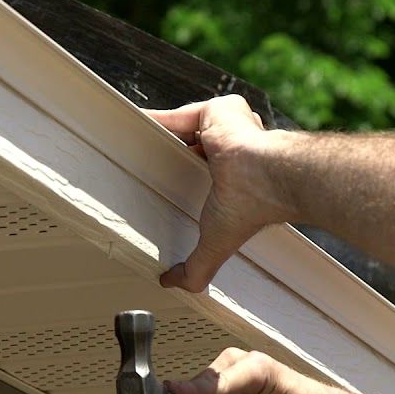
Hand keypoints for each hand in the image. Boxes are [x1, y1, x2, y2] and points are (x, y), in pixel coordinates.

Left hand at [146, 95, 297, 291]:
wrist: (264, 173)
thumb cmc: (250, 206)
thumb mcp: (216, 244)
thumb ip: (196, 266)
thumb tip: (172, 283)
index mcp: (241, 179)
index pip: (211, 177)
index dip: (191, 179)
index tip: (172, 188)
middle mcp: (239, 150)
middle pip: (197, 149)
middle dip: (177, 153)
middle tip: (147, 164)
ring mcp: (229, 128)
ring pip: (188, 129)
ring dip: (163, 134)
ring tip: (133, 143)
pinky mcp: (218, 111)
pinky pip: (178, 116)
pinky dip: (154, 121)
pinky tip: (130, 124)